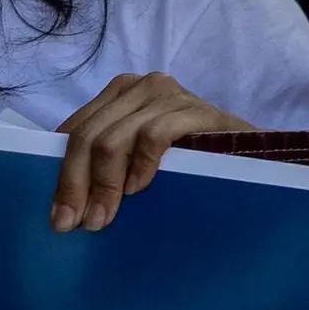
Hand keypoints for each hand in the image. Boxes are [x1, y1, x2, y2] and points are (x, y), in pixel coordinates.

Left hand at [49, 72, 247, 233]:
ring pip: (113, 140)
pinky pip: (153, 137)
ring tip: (104, 217)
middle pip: (88, 137)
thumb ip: (105, 160)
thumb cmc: (189, 156)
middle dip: (76, 185)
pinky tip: (139, 187)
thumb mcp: (137, 153)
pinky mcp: (195, 110)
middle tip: (75, 223)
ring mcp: (169, 95)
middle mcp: (141, 86)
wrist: (249, 153)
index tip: (59, 215)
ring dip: (104, 185)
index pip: (74, 130)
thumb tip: (63, 199)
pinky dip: (140, 166)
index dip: (61, 174)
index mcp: (120, 92)